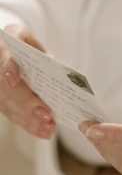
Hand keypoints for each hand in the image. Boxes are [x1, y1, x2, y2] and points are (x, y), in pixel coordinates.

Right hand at [0, 24, 55, 138]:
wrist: (12, 49)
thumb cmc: (28, 47)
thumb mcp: (38, 46)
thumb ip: (47, 60)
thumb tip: (62, 79)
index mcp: (8, 42)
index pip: (5, 55)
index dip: (8, 68)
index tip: (13, 80)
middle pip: (7, 86)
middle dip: (26, 102)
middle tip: (45, 115)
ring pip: (8, 104)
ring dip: (29, 119)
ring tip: (48, 128)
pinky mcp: (0, 99)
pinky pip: (12, 113)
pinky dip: (28, 124)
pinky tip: (43, 132)